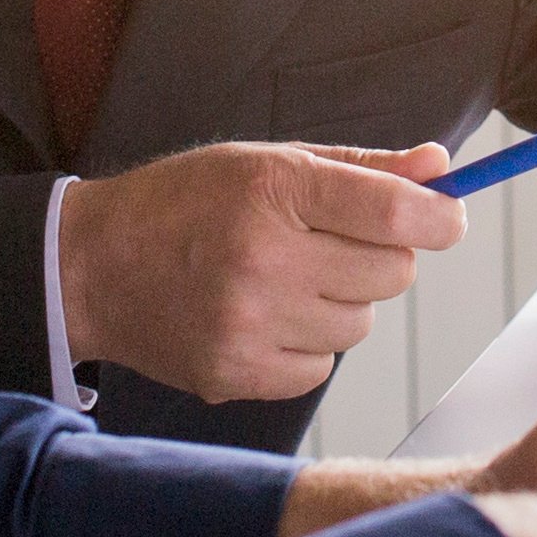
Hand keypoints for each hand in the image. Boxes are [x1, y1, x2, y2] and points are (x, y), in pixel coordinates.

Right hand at [59, 141, 465, 400]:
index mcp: (274, 191)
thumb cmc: (185, 205)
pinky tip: (262, 318)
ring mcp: (249, 324)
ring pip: (361, 324)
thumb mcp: (264, 162)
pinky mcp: (236, 374)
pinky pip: (320, 366)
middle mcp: (264, 258)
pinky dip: (305, 345)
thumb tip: (440, 168)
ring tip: (284, 280)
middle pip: (391, 274)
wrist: (91, 268)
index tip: (445, 219)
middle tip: (328, 244)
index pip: (397, 215)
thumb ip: (360, 169)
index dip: (440, 219)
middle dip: (377, 258)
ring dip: (339, 304)